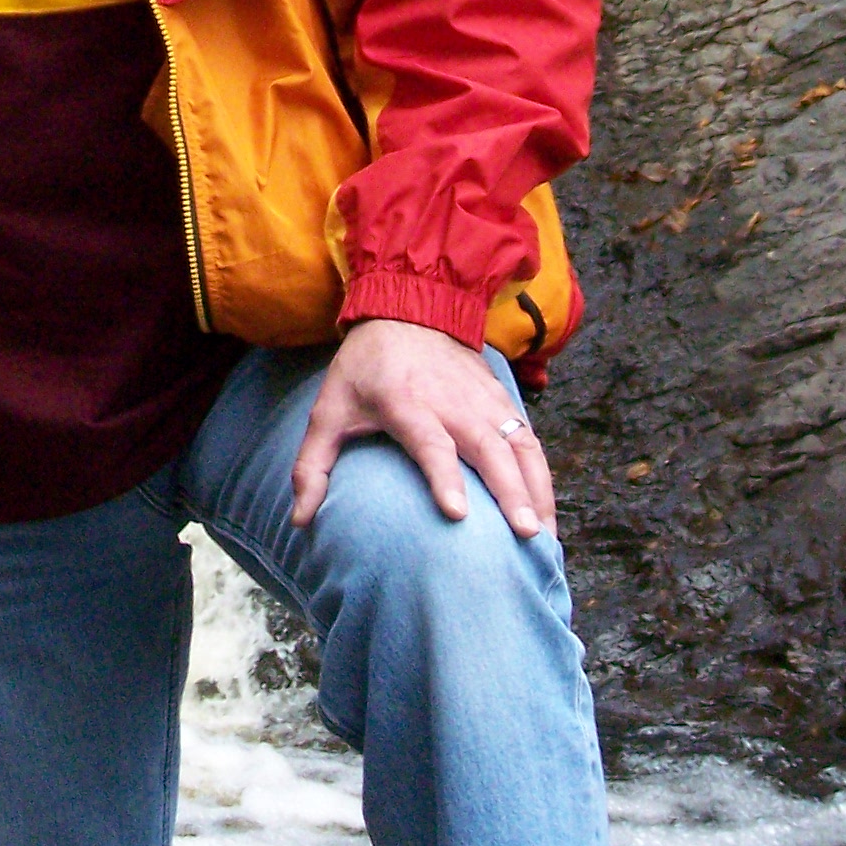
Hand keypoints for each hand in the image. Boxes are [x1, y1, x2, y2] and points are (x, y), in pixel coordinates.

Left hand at [290, 319, 556, 541]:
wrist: (407, 307)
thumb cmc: (364, 369)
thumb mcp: (329, 410)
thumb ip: (312, 466)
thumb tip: (298, 520)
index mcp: (405, 402)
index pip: (430, 442)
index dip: (444, 476)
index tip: (459, 514)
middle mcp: (450, 400)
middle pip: (486, 447)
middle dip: (508, 491)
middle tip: (525, 535)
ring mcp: (481, 399)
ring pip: (517, 445)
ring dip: (535, 490)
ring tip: (543, 538)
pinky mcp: (500, 398)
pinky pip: (528, 438)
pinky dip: (542, 475)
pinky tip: (547, 513)